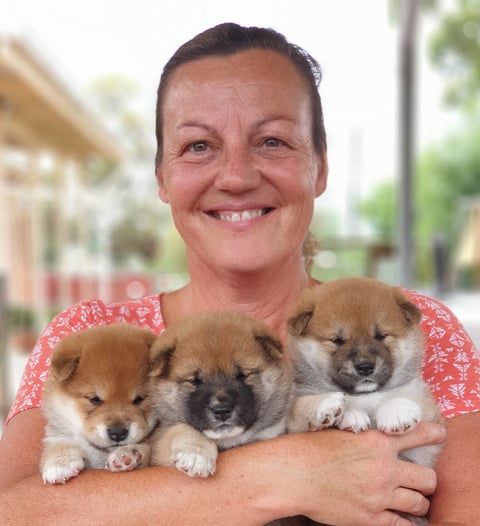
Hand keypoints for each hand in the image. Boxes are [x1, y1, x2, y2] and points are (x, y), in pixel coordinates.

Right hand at [256, 421, 445, 524]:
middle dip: (426, 480)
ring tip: (412, 502)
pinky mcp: (370, 517)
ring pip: (419, 503)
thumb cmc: (312, 450)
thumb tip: (377, 445)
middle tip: (419, 481)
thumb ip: (366, 441)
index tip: (439, 435)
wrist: (295, 475)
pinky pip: (401, 525)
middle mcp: (384, 467)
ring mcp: (380, 495)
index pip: (417, 434)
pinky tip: (401, 519)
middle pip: (427, 477)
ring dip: (418, 502)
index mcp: (377, 441)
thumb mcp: (343, 434)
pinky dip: (404, 523)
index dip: (433, 434)